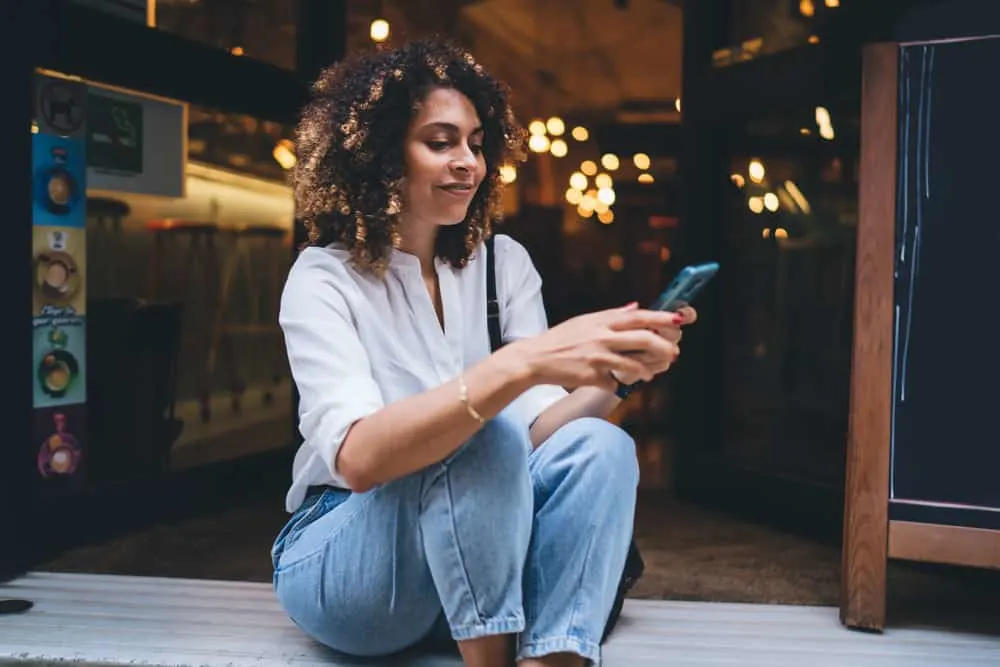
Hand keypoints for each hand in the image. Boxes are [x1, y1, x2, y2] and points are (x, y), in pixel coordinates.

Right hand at [499, 303, 682, 392]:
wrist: (535, 358)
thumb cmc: (561, 339)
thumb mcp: (585, 321)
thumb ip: (612, 315)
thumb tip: (636, 307)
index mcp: (602, 321)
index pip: (638, 316)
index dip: (661, 317)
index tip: (679, 320)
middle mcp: (601, 336)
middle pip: (643, 339)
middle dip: (664, 347)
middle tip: (673, 353)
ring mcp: (597, 357)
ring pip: (635, 365)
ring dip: (647, 371)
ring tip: (649, 373)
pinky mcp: (591, 376)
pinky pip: (616, 383)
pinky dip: (620, 384)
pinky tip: (616, 382)